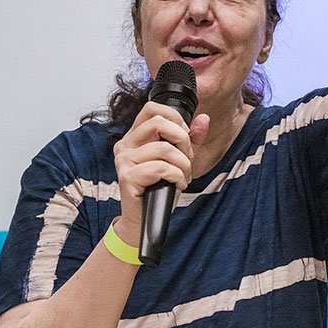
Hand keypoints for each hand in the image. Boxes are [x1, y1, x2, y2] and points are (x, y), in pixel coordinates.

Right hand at [112, 102, 209, 232]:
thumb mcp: (179, 159)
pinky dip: (177, 176)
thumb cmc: (159, 188)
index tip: (185, 137)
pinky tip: (178, 185)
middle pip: (158, 122)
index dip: (175, 118)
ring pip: (163, 148)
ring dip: (183, 164)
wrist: (145, 219)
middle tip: (188, 157)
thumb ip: (191, 138)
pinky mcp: (127, 176)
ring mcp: (123, 160)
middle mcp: (125, 144)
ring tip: (183, 176)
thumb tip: (203, 119)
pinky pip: (160, 168)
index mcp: (135, 136)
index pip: (152, 108)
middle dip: (182, 139)